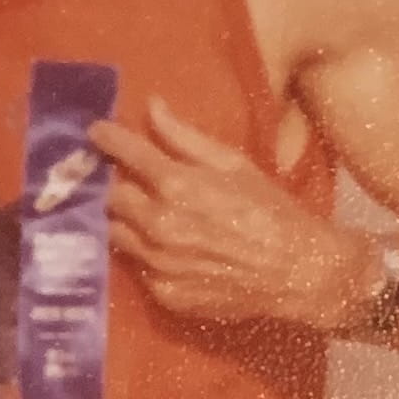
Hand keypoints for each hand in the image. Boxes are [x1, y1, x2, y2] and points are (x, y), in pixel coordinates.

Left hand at [92, 96, 377, 327]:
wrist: (303, 273)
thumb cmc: (273, 211)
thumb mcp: (234, 164)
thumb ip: (185, 137)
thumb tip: (151, 106)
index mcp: (176, 185)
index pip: (123, 152)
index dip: (105, 138)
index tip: (95, 131)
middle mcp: (159, 224)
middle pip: (108, 196)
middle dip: (107, 182)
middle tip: (110, 174)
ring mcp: (158, 262)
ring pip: (114, 232)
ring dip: (119, 218)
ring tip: (129, 208)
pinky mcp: (164, 292)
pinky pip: (136, 265)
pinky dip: (141, 251)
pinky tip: (154, 244)